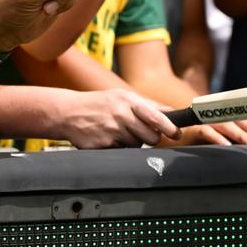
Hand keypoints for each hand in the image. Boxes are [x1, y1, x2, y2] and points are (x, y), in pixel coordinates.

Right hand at [61, 89, 181, 147]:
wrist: (68, 112)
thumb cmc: (100, 103)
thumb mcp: (123, 96)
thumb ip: (147, 104)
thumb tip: (170, 112)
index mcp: (129, 101)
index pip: (156, 117)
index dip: (170, 128)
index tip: (178, 134)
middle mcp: (121, 115)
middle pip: (150, 136)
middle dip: (152, 138)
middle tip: (145, 134)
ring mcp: (111, 131)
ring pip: (137, 145)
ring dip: (133, 141)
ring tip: (120, 131)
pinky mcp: (103, 145)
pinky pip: (121, 151)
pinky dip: (119, 146)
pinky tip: (109, 137)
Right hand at [176, 119, 246, 145]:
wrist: (167, 132)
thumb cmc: (196, 138)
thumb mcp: (219, 136)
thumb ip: (235, 135)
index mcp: (225, 114)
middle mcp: (216, 114)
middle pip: (239, 118)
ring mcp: (204, 120)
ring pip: (225, 124)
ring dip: (240, 133)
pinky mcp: (192, 129)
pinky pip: (206, 132)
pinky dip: (217, 139)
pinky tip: (228, 146)